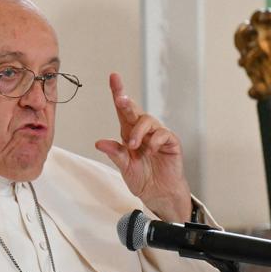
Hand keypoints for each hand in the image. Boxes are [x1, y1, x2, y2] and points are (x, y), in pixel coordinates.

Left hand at [95, 73, 191, 222]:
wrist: (158, 194)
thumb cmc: (142, 178)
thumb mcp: (124, 167)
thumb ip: (115, 154)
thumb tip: (99, 142)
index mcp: (129, 133)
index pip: (122, 110)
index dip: (118, 92)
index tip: (113, 77)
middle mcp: (143, 131)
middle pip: (134, 110)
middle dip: (126, 102)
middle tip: (119, 99)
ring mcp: (158, 135)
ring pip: (148, 121)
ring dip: (139, 133)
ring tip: (133, 147)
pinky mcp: (171, 143)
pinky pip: (164, 134)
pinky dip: (156, 141)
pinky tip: (151, 150)